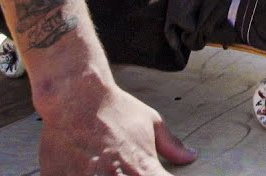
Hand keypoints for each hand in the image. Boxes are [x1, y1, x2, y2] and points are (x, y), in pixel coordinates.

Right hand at [38, 82, 196, 175]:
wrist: (75, 97)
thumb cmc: (114, 109)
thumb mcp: (151, 122)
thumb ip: (171, 145)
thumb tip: (191, 156)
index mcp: (144, 170)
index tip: (154, 173)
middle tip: (128, 168)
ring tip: (104, 166)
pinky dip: (82, 175)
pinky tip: (84, 167)